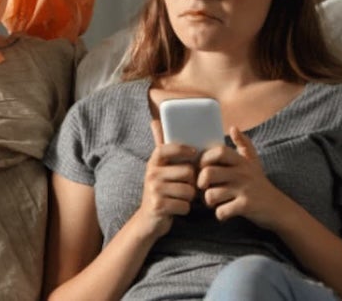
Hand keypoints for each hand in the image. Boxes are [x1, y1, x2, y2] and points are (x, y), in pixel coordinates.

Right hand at [134, 120, 198, 238]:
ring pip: (189, 190)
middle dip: (192, 182)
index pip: (168, 147)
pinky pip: (185, 205)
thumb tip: (155, 121)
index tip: (193, 153)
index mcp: (153, 161)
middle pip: (187, 172)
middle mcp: (151, 173)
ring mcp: (153, 189)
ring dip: (190, 198)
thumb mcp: (159, 168)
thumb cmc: (160, 190)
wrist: (147, 220)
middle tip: (185, 186)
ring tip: (180, 198)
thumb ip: (161, 146)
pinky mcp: (158, 205)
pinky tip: (176, 208)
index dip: (183, 149)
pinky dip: (185, 209)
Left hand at [197, 126, 286, 227]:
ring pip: (211, 194)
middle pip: (208, 173)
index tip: (202, 168)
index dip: (204, 159)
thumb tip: (233, 127)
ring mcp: (245, 189)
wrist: (280, 209)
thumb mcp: (253, 162)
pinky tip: (224, 213)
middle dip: (200, 183)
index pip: (217, 151)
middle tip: (203, 189)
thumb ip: (243, 144)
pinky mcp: (247, 206)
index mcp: (241, 161)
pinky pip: (222, 211)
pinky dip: (220, 215)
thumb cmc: (260, 184)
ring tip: (213, 202)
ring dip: (208, 201)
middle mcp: (243, 173)